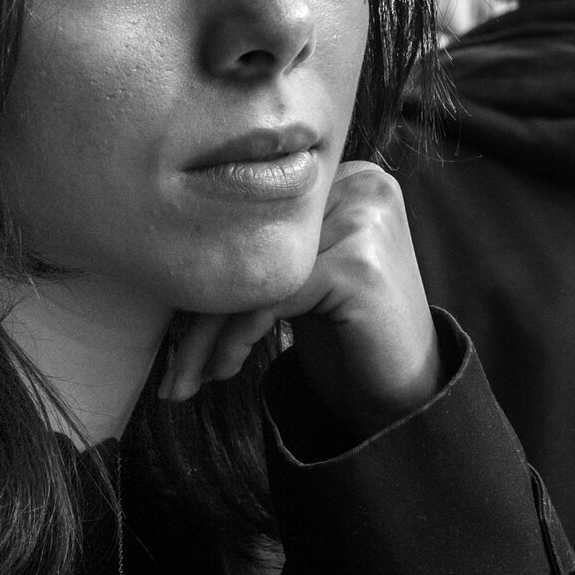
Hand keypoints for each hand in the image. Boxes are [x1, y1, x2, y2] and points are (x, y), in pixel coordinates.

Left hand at [160, 161, 441, 441]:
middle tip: (173, 367)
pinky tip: (228, 368)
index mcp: (346, 176)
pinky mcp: (360, 263)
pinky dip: (238, 336)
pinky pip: (272, 295)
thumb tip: (165, 245)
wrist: (408, 398)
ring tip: (189, 378)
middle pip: (250, 239)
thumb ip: (263, 243)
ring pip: (254, 271)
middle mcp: (363, 184)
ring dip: (209, 332)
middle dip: (199, 309)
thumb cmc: (347, 339)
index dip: (204, 273)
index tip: (171, 331)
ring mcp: (365, 220)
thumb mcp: (301, 277)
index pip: (253, 215)